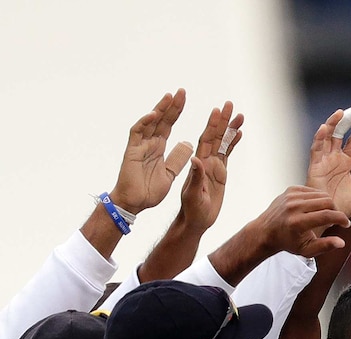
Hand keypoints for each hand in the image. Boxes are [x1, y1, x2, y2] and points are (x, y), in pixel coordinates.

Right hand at [111, 89, 190, 214]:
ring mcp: (140, 146)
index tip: (184, 100)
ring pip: (150, 123)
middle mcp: (149, 144)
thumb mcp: (170, 174)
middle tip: (181, 91)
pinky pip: (137, 133)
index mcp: (158, 148)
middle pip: (161, 120)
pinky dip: (145, 123)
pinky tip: (154, 114)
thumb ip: (177, 159)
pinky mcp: (132, 151)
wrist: (135, 203)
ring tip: (170, 96)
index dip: (176, 112)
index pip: (169, 125)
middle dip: (171, 106)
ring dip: (160, 109)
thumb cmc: (149, 191)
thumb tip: (187, 143)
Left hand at [179, 101, 243, 233]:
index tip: (217, 111)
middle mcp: (206, 161)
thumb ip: (196, 177)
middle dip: (223, 120)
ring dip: (230, 129)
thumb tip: (196, 158)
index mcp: (198, 164)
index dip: (211, 125)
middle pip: (215, 136)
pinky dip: (233, 143)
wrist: (195, 221)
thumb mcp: (192, 194)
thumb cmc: (191, 210)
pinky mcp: (220, 173)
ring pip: (223, 143)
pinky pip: (227, 154)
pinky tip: (239, 133)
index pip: (205, 139)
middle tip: (230, 104)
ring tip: (240, 115)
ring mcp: (213, 166)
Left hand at [253, 186, 350, 258]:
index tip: (346, 223)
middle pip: (327, 202)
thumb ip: (325, 246)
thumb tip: (341, 242)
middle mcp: (294, 207)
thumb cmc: (286, 241)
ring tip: (325, 214)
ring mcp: (291, 196)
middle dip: (336, 211)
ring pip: (321, 195)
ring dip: (328, 204)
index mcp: (298, 223)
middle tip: (335, 219)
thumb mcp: (306, 250)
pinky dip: (318, 199)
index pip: (327, 216)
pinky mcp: (291, 190)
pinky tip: (314, 208)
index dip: (341, 219)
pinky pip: (312, 190)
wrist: (266, 231)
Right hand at [306, 108, 350, 217]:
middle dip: (346, 121)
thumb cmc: (341, 209)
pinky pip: (315, 150)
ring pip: (326, 138)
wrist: (326, 219)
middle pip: (339, 134)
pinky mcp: (314, 168)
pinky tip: (325, 127)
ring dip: (332, 125)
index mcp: (345, 163)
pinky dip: (319, 138)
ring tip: (340, 112)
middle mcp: (333, 159)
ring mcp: (323, 162)